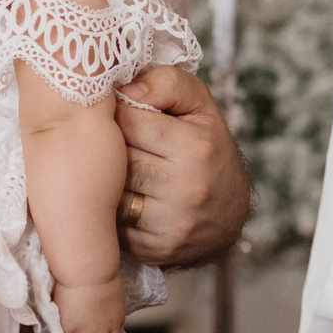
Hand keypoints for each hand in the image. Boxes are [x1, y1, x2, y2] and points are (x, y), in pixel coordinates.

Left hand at [114, 65, 248, 266]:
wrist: (229, 215)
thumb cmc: (208, 150)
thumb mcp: (200, 106)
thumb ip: (167, 83)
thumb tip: (126, 88)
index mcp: (195, 148)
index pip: (128, 120)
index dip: (115, 114)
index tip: (113, 114)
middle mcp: (186, 188)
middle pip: (116, 159)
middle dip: (106, 148)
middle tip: (104, 141)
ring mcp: (170, 224)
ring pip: (110, 193)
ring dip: (103, 180)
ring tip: (107, 169)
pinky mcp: (155, 249)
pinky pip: (112, 224)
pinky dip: (108, 211)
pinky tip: (114, 199)